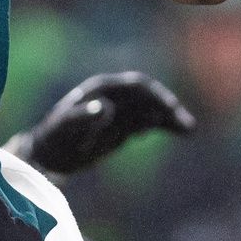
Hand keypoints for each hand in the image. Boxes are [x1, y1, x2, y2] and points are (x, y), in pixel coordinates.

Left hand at [19, 71, 195, 176]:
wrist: (51, 155)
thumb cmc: (56, 137)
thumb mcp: (67, 128)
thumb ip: (84, 117)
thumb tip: (105, 108)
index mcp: (102, 89)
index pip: (136, 85)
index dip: (154, 94)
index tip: (168, 108)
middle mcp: (115, 97)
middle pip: (148, 97)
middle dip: (167, 107)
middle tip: (185, 124)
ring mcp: (121, 111)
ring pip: (152, 110)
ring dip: (170, 117)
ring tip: (189, 130)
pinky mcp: (124, 127)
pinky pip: (149, 123)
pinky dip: (165, 126)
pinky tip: (181, 132)